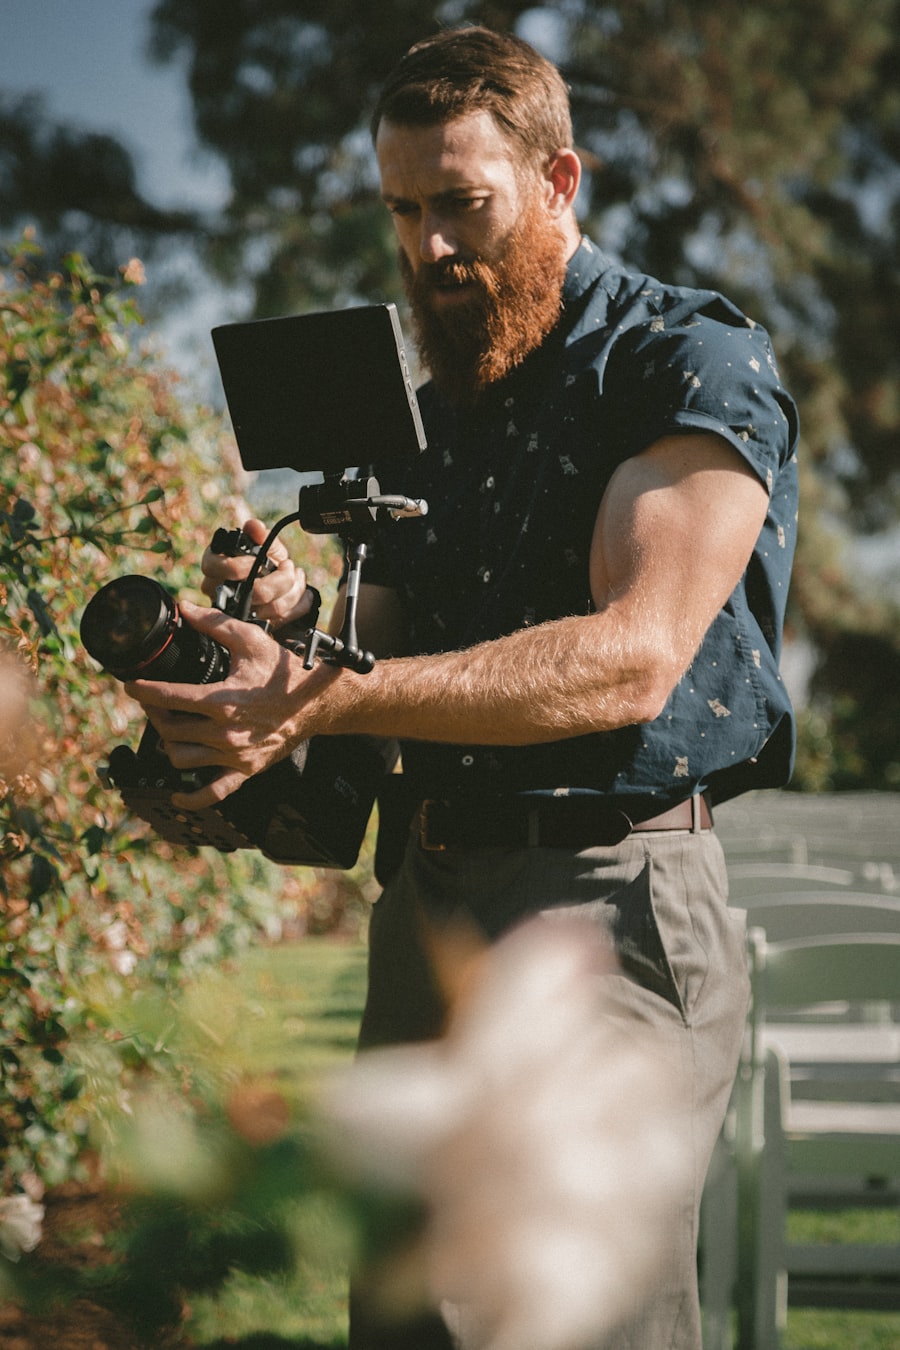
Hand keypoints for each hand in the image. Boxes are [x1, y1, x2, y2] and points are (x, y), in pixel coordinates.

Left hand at [126, 600, 341, 808]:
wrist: (315, 702)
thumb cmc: (283, 671)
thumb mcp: (250, 640)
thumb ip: (214, 624)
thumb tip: (184, 608)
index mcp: (222, 700)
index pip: (169, 697)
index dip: (144, 690)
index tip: (131, 685)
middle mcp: (225, 732)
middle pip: (170, 730)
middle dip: (155, 714)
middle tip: (154, 702)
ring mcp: (234, 755)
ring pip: (181, 759)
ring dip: (168, 744)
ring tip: (169, 728)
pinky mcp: (245, 770)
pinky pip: (212, 792)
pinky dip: (192, 797)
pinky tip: (177, 795)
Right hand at [201, 517, 316, 630]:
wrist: (273, 579)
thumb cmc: (261, 559)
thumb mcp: (261, 544)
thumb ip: (259, 535)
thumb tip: (254, 526)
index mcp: (213, 566)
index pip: (217, 568)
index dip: (242, 566)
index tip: (262, 560)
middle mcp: (219, 592)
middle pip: (250, 593)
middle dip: (278, 579)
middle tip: (289, 567)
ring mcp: (236, 613)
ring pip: (269, 609)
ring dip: (292, 591)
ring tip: (297, 576)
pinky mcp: (256, 626)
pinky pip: (282, 620)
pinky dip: (299, 606)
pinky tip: (305, 594)